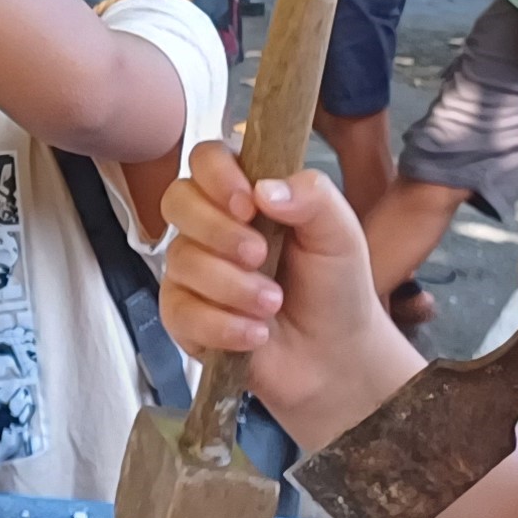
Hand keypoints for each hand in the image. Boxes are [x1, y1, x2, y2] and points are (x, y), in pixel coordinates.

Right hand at [158, 142, 426, 446]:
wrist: (334, 357)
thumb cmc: (334, 288)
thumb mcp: (341, 234)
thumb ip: (313, 197)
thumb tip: (264, 189)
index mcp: (246, 194)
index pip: (206, 160)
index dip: (218, 176)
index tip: (248, 205)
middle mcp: (211, 227)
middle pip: (177, 201)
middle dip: (219, 231)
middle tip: (261, 256)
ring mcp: (192, 272)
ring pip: (182, 261)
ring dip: (232, 286)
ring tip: (273, 304)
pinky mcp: (184, 317)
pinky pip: (180, 311)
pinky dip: (222, 325)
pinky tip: (255, 334)